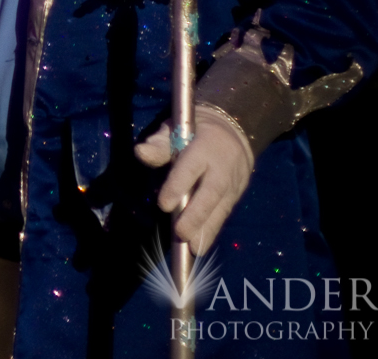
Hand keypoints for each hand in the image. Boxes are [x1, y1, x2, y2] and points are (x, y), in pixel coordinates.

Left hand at [133, 106, 252, 254]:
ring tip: (194, 249)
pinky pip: (225, 214)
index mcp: (204, 146)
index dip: (178, 186)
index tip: (164, 206)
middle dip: (197, 215)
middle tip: (181, 234)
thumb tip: (140, 152)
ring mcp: (233, 182)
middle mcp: (222, 166)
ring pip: (221, 207)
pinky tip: (201, 246)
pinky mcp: (237, 194)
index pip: (191, 168)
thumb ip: (159, 144)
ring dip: (207, 229)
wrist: (234, 129)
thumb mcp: (174, 128)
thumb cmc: (193, 130)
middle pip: (211, 192)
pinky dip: (213, 230)